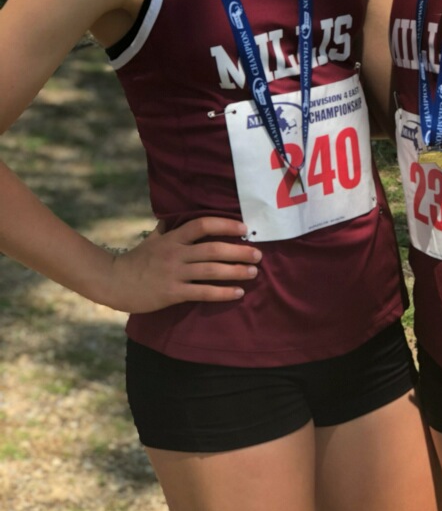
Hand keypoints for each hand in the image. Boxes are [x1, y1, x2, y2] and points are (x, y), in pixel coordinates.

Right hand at [107, 216, 261, 312]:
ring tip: (253, 272)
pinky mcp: (173, 293)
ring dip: (235, 271)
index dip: (225, 224)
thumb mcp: (152, 239)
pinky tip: (238, 293)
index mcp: (173, 238)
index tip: (244, 228)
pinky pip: (202, 292)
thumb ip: (167, 228)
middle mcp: (176, 253)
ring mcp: (175, 274)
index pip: (202, 225)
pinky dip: (222, 293)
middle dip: (238, 250)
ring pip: (211, 271)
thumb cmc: (136, 260)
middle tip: (258, 253)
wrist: (114, 282)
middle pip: (213, 249)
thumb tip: (174, 216)